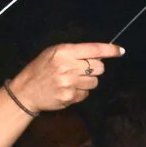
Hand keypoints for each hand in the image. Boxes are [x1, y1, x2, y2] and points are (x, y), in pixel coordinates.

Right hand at [8, 41, 122, 114]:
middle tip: (81, 70)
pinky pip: (86, 94)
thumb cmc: (40, 69)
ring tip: (71, 80)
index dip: (109, 50)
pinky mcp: (70, 96)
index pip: (93, 49)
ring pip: (95, 82)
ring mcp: (69, 83)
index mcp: (63, 52)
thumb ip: (74, 53)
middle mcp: (68, 66)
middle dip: (94, 69)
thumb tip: (99, 56)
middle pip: (99, 67)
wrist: (25, 91)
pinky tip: (67, 89)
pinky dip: (80, 92)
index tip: (120, 51)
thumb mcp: (52, 54)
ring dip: (87, 82)